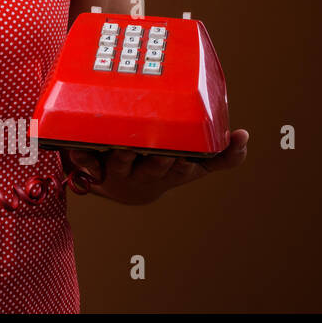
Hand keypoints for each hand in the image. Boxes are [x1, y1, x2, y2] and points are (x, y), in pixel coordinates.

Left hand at [62, 130, 248, 204]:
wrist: (119, 186)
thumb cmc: (159, 168)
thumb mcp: (194, 166)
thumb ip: (222, 157)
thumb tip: (245, 136)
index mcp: (170, 172)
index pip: (184, 169)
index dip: (188, 164)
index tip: (198, 152)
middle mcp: (144, 173)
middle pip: (155, 169)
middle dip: (161, 161)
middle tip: (166, 149)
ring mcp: (117, 170)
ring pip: (121, 164)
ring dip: (124, 157)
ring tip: (126, 146)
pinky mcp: (90, 163)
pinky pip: (82, 159)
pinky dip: (79, 157)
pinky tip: (76, 152)